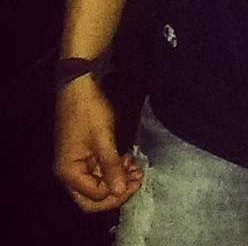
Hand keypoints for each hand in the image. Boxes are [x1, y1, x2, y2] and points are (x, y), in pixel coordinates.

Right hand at [54, 76, 142, 211]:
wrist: (80, 88)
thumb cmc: (89, 111)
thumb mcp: (103, 138)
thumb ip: (110, 166)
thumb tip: (120, 191)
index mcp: (69, 173)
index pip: (92, 199)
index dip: (115, 195)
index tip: (136, 181)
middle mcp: (70, 173)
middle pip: (94, 196)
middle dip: (117, 191)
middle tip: (137, 178)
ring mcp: (77, 164)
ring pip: (99, 183)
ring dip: (118, 178)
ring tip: (136, 167)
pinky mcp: (85, 155)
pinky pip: (99, 170)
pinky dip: (114, 168)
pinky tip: (128, 159)